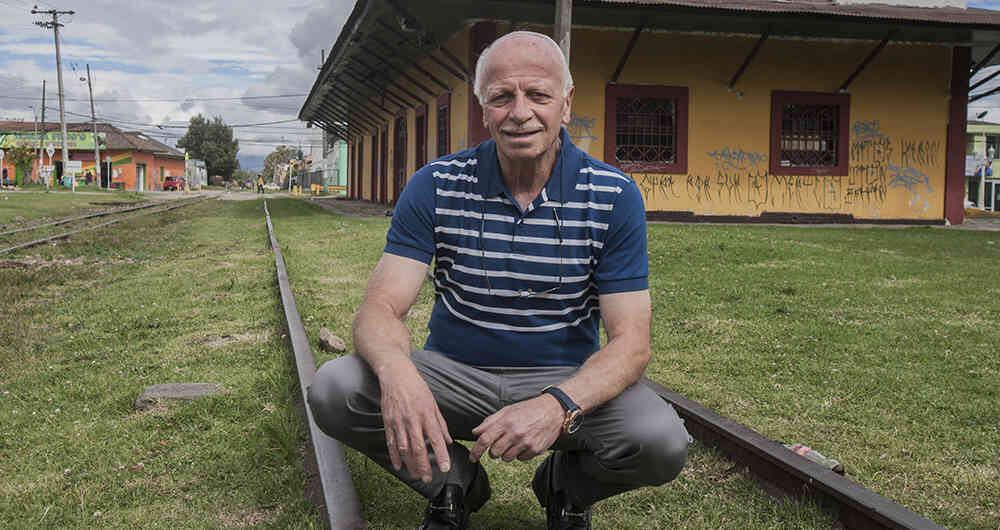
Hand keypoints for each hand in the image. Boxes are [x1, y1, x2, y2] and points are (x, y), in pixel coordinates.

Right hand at [377, 357, 451, 482]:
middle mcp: (413, 420)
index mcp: (426, 414)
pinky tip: (399, 466)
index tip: (445, 468)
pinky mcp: (388, 422)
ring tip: (416, 476)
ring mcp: (398, 422)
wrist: (396, 375)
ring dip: (410, 464)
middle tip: (429, 479)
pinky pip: (391, 442)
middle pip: (418, 448)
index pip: (435, 439)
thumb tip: (448, 441)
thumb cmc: (417, 388)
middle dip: (424, 465)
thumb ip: (440, 424)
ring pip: (404, 448)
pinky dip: (394, 456)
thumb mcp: (433, 403)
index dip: (441, 455)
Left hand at [469, 395, 563, 462]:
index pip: (485, 439)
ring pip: (506, 458)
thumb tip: (475, 432)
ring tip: (514, 442)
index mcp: (506, 422)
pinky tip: (525, 444)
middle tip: (500, 444)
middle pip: (494, 453)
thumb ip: (490, 421)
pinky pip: (520, 459)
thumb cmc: (529, 409)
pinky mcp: (535, 449)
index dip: (476, 451)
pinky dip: (520, 454)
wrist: (553, 410)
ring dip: (507, 453)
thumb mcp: (508, 410)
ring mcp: (526, 442)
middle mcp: (515, 433)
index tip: (472, 458)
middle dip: (493, 451)